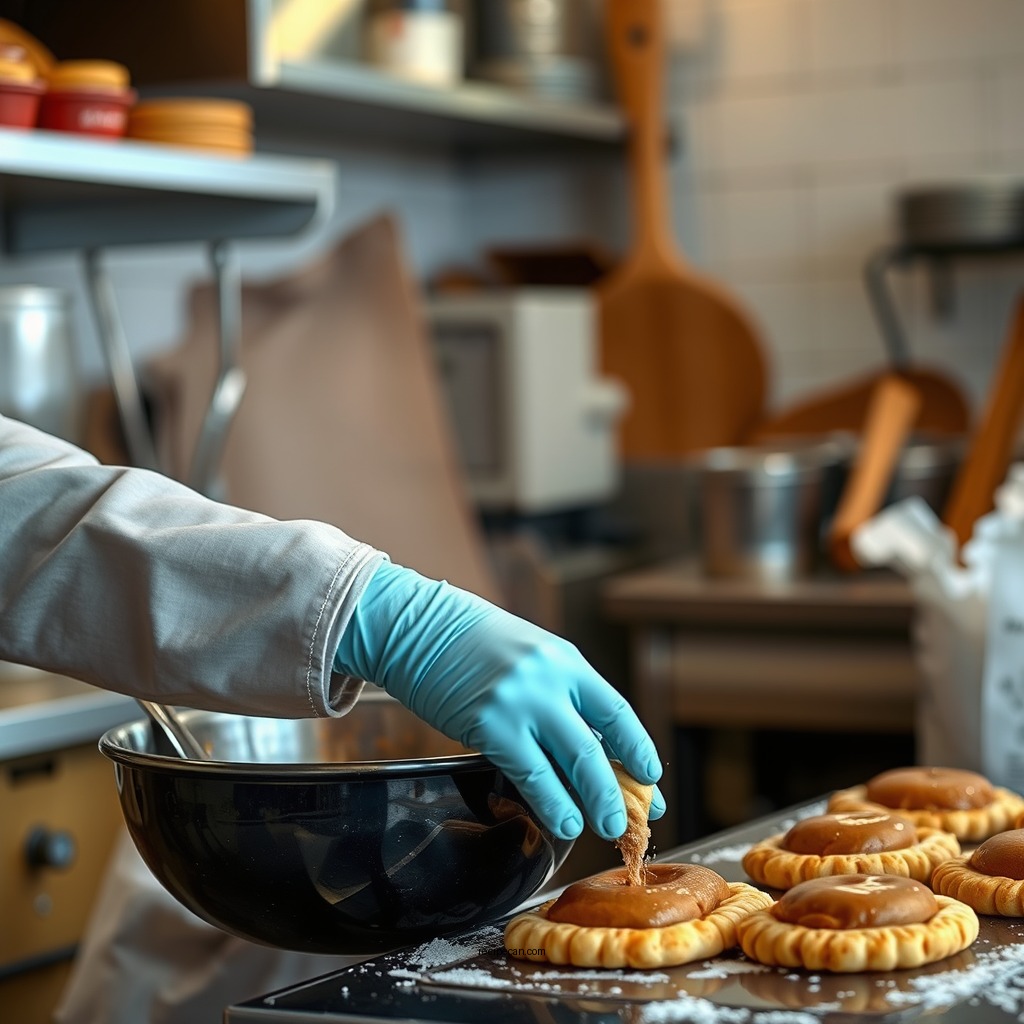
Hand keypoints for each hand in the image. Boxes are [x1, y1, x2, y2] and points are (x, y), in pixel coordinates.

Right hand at [335, 561, 663, 839]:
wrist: (417, 625)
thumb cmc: (471, 643)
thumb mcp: (528, 656)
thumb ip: (557, 694)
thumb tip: (588, 744)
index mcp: (564, 659)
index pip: (616, 709)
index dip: (638, 747)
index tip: (652, 775)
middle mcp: (549, 678)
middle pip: (598, 743)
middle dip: (620, 788)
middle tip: (634, 819)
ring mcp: (520, 701)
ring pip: (573, 762)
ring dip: (593, 801)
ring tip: (606, 827)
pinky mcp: (489, 724)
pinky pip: (531, 774)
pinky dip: (552, 804)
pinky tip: (564, 822)